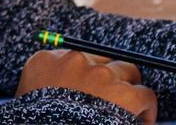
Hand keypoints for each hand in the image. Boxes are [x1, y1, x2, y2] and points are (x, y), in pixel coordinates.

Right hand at [16, 49, 156, 122]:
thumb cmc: (34, 122)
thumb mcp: (29, 100)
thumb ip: (46, 88)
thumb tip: (65, 90)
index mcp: (45, 61)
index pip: (73, 58)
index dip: (85, 75)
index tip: (89, 90)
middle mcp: (74, 61)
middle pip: (102, 60)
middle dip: (109, 78)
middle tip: (111, 99)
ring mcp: (100, 75)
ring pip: (128, 73)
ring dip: (128, 91)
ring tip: (131, 110)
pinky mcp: (124, 94)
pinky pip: (145, 95)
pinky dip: (146, 110)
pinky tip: (143, 121)